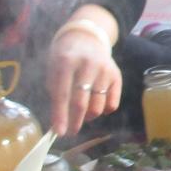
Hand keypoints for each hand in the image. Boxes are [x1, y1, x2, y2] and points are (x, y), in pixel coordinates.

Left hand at [47, 8, 121, 136]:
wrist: (87, 38)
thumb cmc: (66, 57)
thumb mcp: (53, 67)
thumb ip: (55, 91)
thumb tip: (59, 122)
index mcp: (66, 61)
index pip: (62, 94)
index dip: (60, 116)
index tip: (59, 133)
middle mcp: (87, 65)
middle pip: (81, 103)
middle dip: (75, 122)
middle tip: (71, 131)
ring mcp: (104, 70)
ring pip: (97, 107)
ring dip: (89, 116)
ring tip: (83, 113)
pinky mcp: (116, 76)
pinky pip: (112, 104)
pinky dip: (104, 110)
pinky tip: (97, 104)